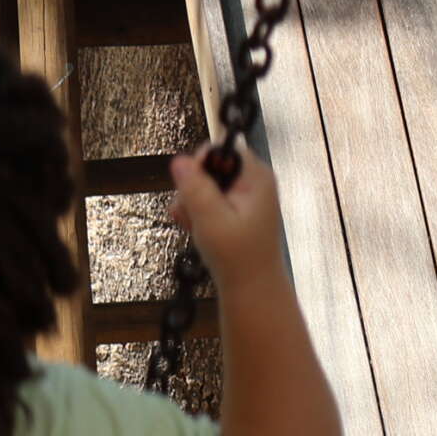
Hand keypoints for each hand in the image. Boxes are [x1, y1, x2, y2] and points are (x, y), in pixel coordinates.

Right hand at [169, 147, 286, 291]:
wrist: (250, 286)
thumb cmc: (237, 256)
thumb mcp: (210, 219)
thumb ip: (196, 188)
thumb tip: (180, 160)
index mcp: (256, 177)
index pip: (222, 150)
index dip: (200, 164)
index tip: (191, 189)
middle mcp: (253, 181)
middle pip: (209, 167)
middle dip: (192, 189)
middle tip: (192, 214)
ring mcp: (244, 195)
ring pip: (203, 185)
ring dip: (192, 205)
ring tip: (196, 226)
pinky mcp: (234, 208)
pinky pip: (207, 200)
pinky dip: (197, 214)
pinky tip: (198, 229)